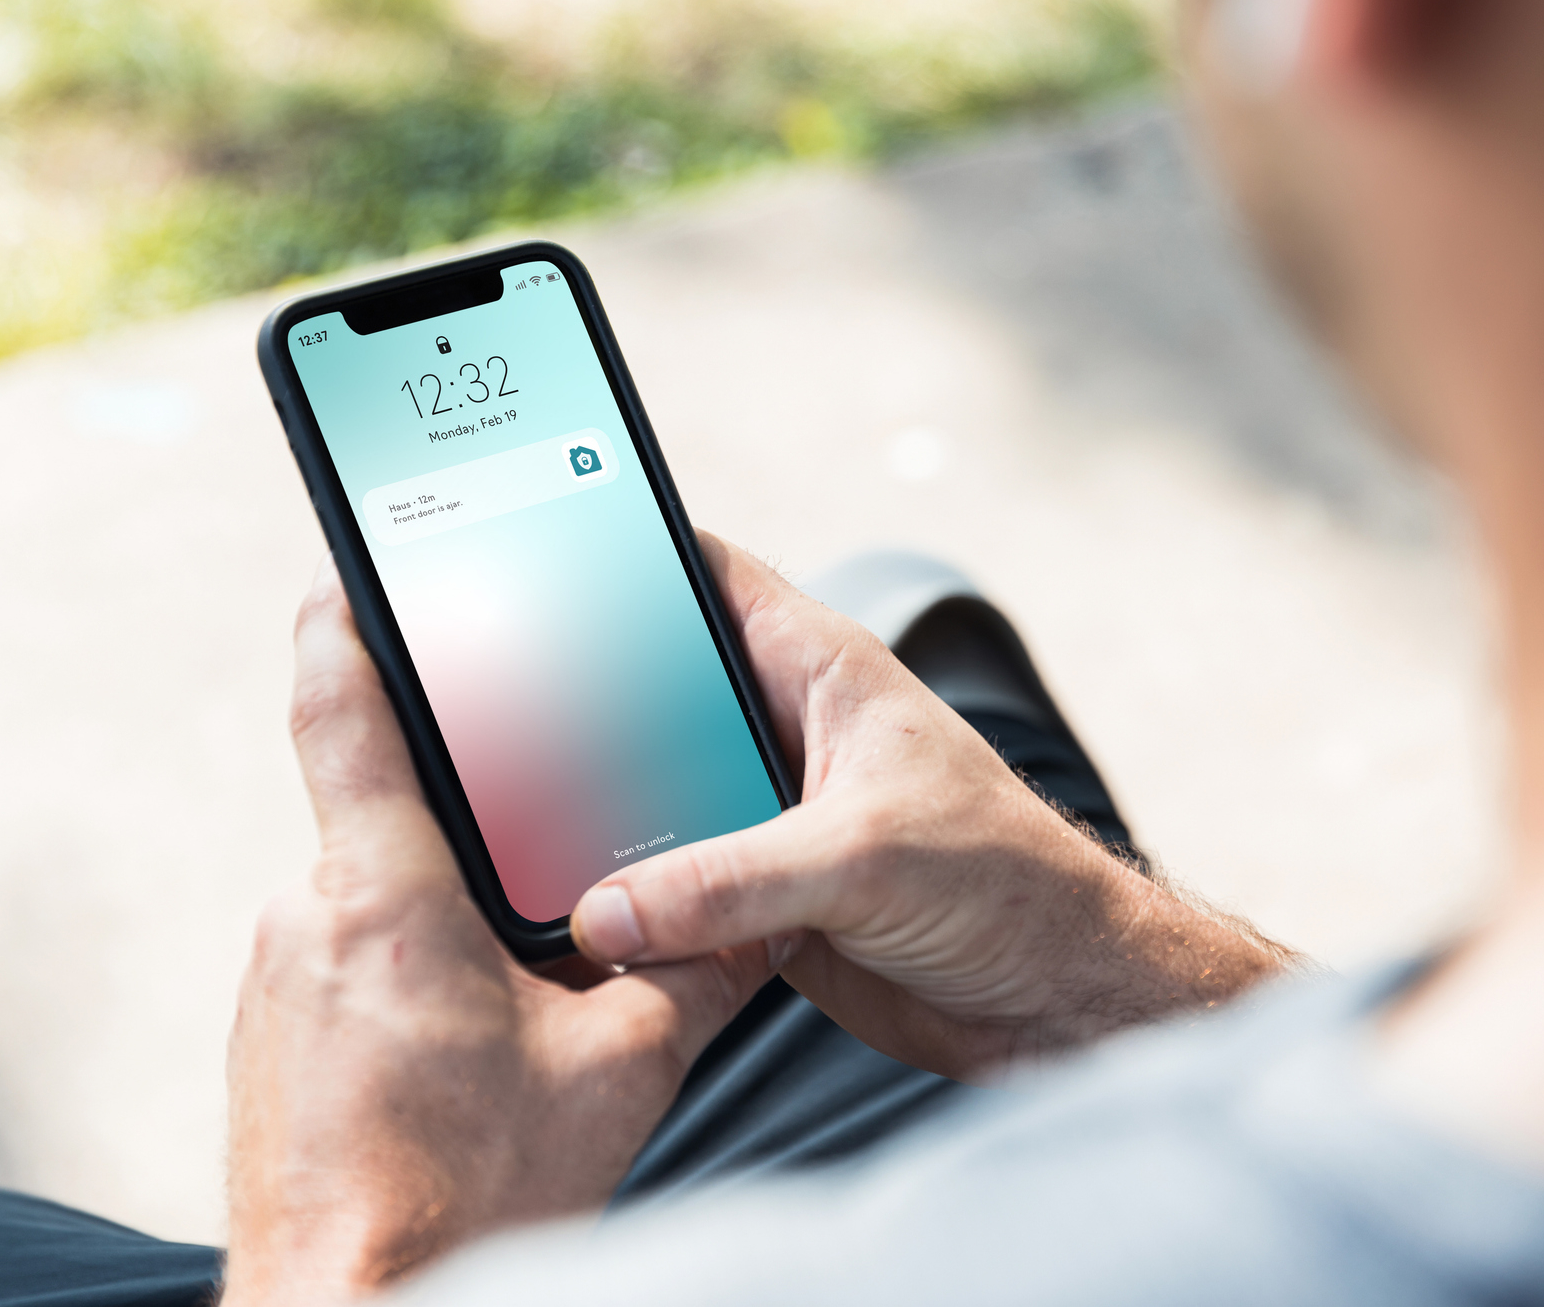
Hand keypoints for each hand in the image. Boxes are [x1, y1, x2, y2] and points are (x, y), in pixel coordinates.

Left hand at [223, 559, 772, 1304]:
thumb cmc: (468, 1197)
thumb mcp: (622, 1070)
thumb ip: (694, 972)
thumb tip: (758, 923)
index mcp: (388, 901)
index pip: (345, 718)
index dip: (348, 629)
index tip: (352, 575)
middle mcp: (310, 924)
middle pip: (388, 817)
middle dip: (474, 825)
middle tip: (548, 852)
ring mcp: (279, 986)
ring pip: (376, 900)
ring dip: (450, 919)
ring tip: (524, 991)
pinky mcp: (273, 1043)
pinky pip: (350, 963)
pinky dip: (415, 975)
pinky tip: (472, 1049)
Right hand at [570, 537, 1295, 1080]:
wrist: (1059, 998)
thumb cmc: (1007, 885)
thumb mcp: (861, 860)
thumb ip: (728, 880)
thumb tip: (605, 910)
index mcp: (824, 672)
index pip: (709, 578)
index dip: (627, 553)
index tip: (534, 546)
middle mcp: (788, 735)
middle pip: (657, 696)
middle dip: (581, 706)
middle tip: (485, 716)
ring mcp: (772, 818)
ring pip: (656, 801)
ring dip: (600, 823)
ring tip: (511, 830)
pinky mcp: (765, 900)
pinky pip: (672, 889)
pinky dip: (631, 905)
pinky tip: (572, 919)